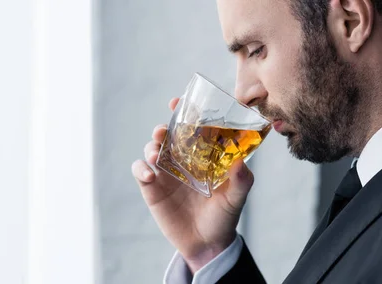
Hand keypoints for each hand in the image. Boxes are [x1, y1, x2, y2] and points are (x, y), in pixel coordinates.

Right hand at [131, 97, 254, 272]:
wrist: (207, 244)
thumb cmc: (224, 216)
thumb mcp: (236, 198)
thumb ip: (241, 181)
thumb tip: (242, 162)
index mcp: (201, 155)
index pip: (190, 128)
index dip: (183, 112)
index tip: (178, 101)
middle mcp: (181, 159)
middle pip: (167, 135)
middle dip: (163, 128)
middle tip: (164, 130)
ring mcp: (165, 173)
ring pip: (151, 149)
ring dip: (151, 146)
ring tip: (156, 153)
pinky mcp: (152, 188)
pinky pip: (140, 172)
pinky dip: (141, 169)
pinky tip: (150, 175)